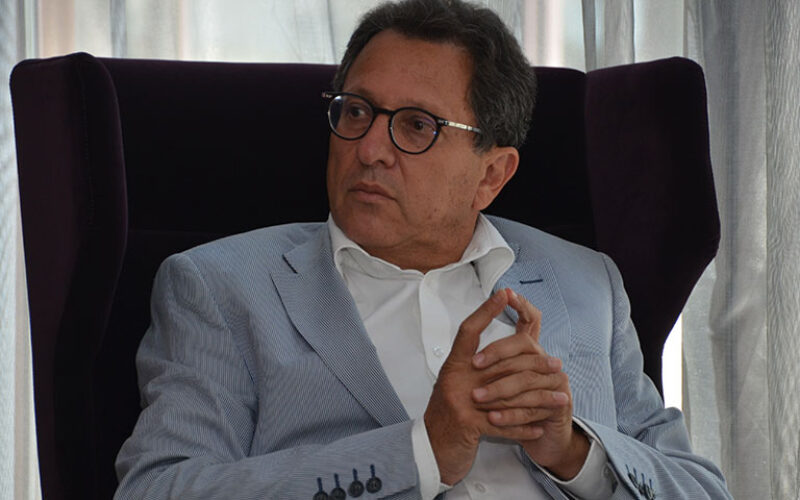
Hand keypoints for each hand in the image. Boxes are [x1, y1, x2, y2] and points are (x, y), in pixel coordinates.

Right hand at [423, 289, 569, 484]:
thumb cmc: (445, 418)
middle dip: (532, 363)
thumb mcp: (454, 387)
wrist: (428, 451)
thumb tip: (497, 352)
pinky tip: (540, 428)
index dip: (486, 311)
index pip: (468, 331)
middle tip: (556, 363)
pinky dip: (523, 427)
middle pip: (498, 363)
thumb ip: (472, 369)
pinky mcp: (467, 426)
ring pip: (507, 394)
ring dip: (537, 397)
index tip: (504, 294)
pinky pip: (502, 425)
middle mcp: (454, 379)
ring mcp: (459, 401)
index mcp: (453, 366)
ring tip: (560, 397)